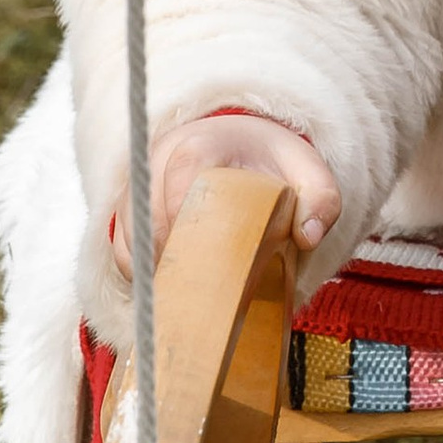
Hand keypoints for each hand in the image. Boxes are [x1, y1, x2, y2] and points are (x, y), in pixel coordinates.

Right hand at [106, 110, 339, 282]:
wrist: (244, 147)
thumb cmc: (273, 164)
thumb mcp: (309, 174)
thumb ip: (321, 201)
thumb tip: (307, 236)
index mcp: (198, 145)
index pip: (178, 180)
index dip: (187, 222)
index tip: (208, 260)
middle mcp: (157, 160)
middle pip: (147, 217)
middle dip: (174, 257)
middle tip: (204, 293)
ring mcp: (138, 187)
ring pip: (129, 238)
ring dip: (155, 271)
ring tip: (189, 297)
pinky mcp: (128, 213)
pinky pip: (122, 251)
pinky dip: (142, 274)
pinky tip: (172, 290)